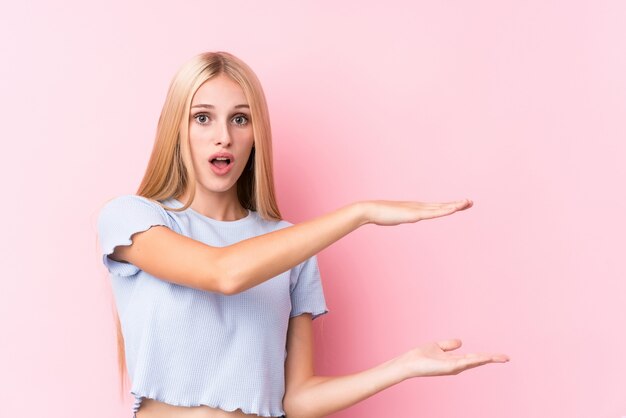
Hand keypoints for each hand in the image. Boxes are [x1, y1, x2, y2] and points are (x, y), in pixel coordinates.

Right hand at [360, 199, 472, 225]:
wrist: (370, 210)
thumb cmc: (379, 214)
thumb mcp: (394, 217)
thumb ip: (399, 217)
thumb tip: (399, 217)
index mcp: (415, 208)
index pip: (436, 207)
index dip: (448, 206)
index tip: (460, 205)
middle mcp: (419, 206)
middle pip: (441, 206)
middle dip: (457, 204)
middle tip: (470, 202)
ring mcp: (418, 209)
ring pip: (440, 208)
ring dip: (455, 205)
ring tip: (467, 203)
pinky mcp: (415, 214)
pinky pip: (434, 213)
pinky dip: (445, 211)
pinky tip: (454, 209)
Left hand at [394, 339, 509, 378]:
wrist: (409, 363)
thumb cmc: (421, 356)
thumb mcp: (438, 346)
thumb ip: (449, 345)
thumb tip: (461, 341)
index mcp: (456, 360)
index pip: (475, 358)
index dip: (488, 356)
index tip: (501, 356)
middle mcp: (457, 365)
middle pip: (478, 361)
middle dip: (493, 359)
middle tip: (507, 358)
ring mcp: (454, 367)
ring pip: (475, 361)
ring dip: (488, 359)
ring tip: (502, 358)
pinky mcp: (449, 367)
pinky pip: (465, 363)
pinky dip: (476, 360)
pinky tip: (484, 357)